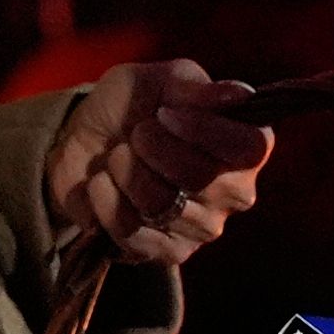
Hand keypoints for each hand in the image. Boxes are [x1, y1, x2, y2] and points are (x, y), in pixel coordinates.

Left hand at [44, 59, 271, 266]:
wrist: (84, 143)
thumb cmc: (130, 108)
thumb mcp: (156, 80)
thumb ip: (193, 86)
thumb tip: (238, 95)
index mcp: (245, 145)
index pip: (250, 147)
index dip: (203, 129)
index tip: (164, 113)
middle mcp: (235, 191)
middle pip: (198, 176)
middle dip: (152, 146)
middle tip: (136, 133)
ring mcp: (204, 227)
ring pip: (160, 204)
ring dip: (125, 171)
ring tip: (118, 157)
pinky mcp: (168, 252)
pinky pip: (133, 231)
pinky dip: (106, 200)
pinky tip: (105, 184)